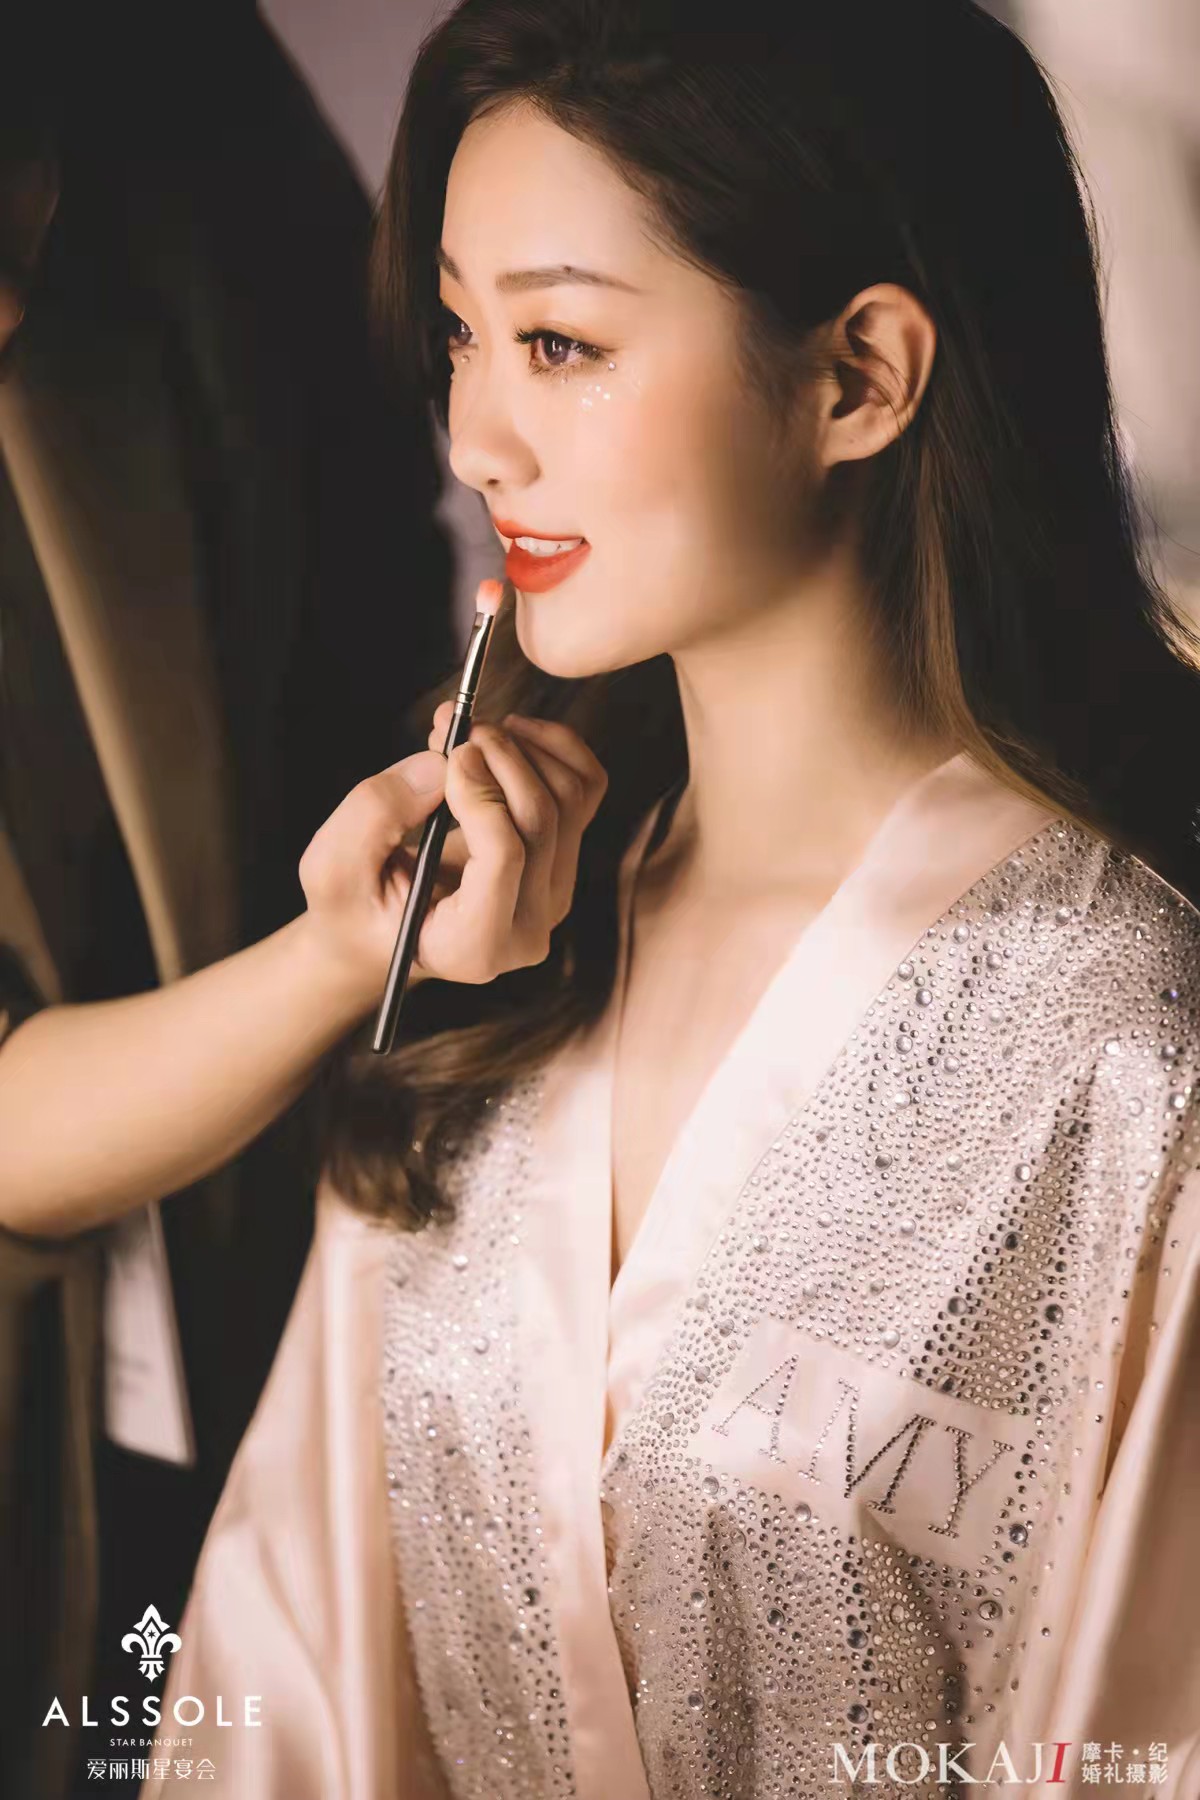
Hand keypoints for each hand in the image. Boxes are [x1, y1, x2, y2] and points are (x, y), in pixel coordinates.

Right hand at [296, 705, 606, 1010]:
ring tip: (467, 729)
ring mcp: (552, 896)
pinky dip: (555, 748)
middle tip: (456, 725)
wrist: (380, 927)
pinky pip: (586, 788)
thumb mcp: (334, 867)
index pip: (504, 859)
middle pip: (543, 822)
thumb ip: (376, 815)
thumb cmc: (353, 904)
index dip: (482, 793)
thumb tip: (444, 763)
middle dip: (500, 756)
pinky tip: (511, 734)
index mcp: (472, 947)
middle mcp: (527, 929)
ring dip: (522, 745)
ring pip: (569, 798)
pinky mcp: (562, 861)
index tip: (449, 751)